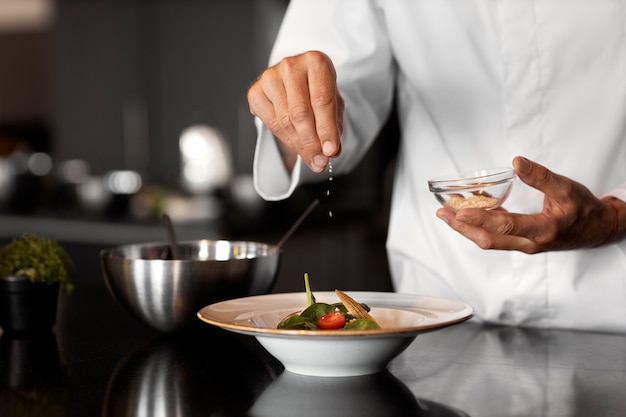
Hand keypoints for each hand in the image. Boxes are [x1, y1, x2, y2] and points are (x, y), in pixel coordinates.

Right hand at [247, 50, 343, 172]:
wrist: (298, 79)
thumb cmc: (318, 90)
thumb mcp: (334, 104)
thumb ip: (334, 126)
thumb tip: (330, 152)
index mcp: (316, 61)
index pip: (322, 101)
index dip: (326, 129)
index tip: (330, 151)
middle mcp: (290, 65)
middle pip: (300, 113)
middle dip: (311, 142)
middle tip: (320, 161)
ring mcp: (269, 77)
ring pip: (284, 121)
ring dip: (299, 144)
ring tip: (311, 156)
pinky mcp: (255, 91)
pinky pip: (270, 123)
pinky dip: (285, 139)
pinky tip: (296, 142)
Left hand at [436, 156, 619, 252]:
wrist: (597, 230)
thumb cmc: (583, 209)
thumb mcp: (566, 188)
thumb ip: (541, 176)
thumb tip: (517, 161)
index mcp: (543, 230)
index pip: (506, 226)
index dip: (481, 219)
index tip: (460, 211)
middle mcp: (529, 243)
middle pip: (489, 239)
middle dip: (462, 227)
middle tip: (442, 214)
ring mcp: (524, 245)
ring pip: (489, 241)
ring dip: (466, 228)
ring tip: (447, 214)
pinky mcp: (521, 243)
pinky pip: (495, 237)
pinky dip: (478, 226)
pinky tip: (467, 212)